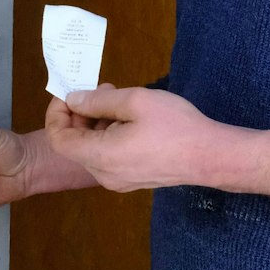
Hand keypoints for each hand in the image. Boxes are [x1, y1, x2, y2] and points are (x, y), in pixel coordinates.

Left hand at [45, 84, 251, 192]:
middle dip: (80, 114)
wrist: (212, 157)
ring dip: (97, 123)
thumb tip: (72, 100)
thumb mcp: (135, 101)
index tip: (71, 93)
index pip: (58, 139)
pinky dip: (110, 135)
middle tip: (101, 89)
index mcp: (100, 157)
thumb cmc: (176, 126)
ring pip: (92, 150)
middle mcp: (104, 175)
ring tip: (119, 99)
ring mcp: (119, 181)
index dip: (57, 113)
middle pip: (75, 144)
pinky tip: (131, 119)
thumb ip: (97, 101)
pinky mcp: (133, 180)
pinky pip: (109, 157)